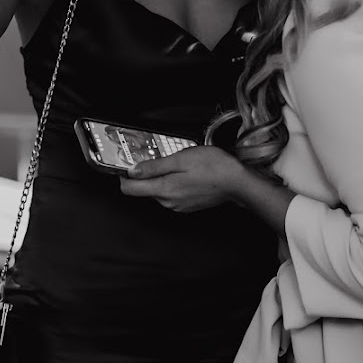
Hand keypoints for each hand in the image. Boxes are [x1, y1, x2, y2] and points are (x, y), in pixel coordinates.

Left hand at [119, 145, 247, 212]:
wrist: (237, 183)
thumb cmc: (213, 167)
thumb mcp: (180, 159)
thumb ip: (154, 166)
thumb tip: (132, 170)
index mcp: (164, 189)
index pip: (130, 189)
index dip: (124, 175)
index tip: (127, 164)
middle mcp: (168, 202)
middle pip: (144, 189)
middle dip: (146, 174)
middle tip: (160, 157)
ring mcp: (178, 206)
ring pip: (158, 190)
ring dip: (162, 177)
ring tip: (179, 164)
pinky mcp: (186, 206)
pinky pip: (171, 194)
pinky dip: (173, 183)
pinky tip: (186, 173)